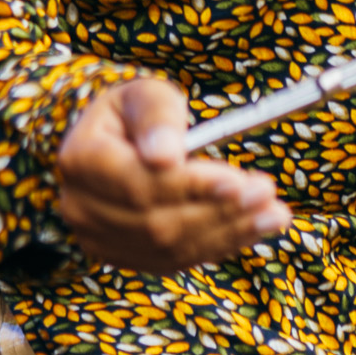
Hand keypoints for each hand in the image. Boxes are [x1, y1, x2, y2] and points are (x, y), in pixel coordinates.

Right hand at [56, 76, 290, 274]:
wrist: (117, 142)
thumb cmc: (137, 112)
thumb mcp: (147, 95)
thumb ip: (159, 118)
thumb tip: (166, 155)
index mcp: (81, 160)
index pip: (141, 184)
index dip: (191, 187)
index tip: (238, 182)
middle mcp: (82, 207)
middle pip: (158, 222)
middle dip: (220, 211)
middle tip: (269, 195)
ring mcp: (100, 239)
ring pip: (171, 246)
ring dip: (229, 232)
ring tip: (274, 215)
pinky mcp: (125, 257)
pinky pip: (176, 259)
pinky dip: (219, 245)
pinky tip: (253, 228)